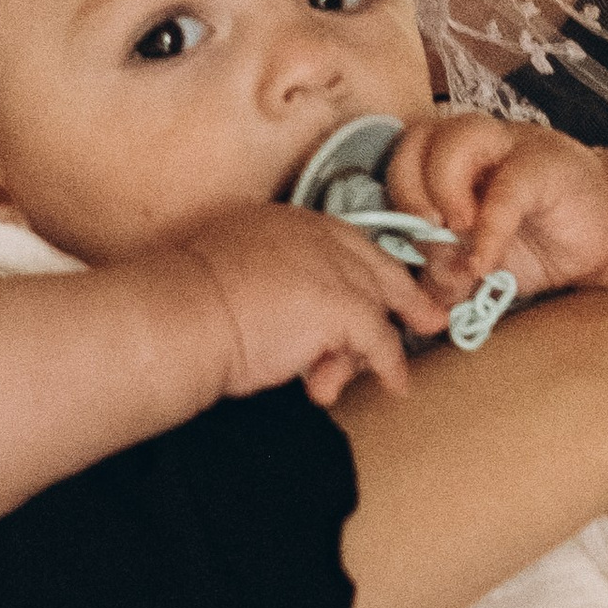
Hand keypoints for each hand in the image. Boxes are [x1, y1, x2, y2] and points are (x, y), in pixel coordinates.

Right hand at [177, 204, 448, 409]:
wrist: (179, 318)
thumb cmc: (186, 309)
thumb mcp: (232, 279)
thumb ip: (270, 287)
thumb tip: (292, 328)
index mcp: (281, 223)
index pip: (339, 240)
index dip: (365, 266)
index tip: (382, 284)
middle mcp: (313, 236)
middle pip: (374, 264)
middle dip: (404, 293)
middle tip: (429, 316)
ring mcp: (332, 269)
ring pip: (376, 307)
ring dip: (371, 349)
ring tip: (349, 381)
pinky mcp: (343, 306)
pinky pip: (380, 341)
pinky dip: (389, 366)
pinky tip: (396, 384)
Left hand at [387, 113, 607, 296]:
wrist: (600, 233)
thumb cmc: (531, 242)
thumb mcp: (475, 264)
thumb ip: (444, 273)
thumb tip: (416, 300)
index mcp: (445, 158)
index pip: (400, 156)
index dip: (394, 194)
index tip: (404, 237)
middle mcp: (471, 141)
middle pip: (416, 138)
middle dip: (410, 188)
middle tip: (428, 229)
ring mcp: (508, 145)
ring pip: (455, 139)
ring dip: (444, 189)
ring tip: (458, 231)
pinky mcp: (542, 164)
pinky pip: (505, 190)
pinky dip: (488, 230)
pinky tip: (486, 262)